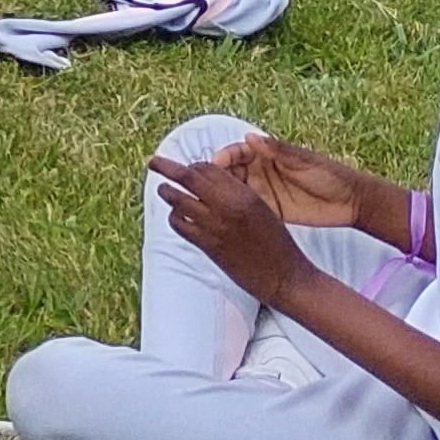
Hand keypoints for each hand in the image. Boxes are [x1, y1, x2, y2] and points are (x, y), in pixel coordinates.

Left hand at [154, 146, 309, 307]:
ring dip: (167, 193)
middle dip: (166, 166)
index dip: (194, 165)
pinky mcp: (208, 246)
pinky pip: (180, 225)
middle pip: (188, 177)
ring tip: (163, 190)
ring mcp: (215, 226)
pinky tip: (177, 217)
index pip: (208, 168)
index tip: (187, 166)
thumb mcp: (262, 209)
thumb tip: (210, 184)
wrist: (285, 277)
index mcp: (244, 194)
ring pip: (178, 200)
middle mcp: (227, 206)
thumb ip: (237, 194)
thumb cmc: (277, 243)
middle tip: (153, 162)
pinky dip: (174, 218)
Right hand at [225, 134, 380, 235]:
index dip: (224, 157)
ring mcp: (264, 192)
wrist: (353, 202)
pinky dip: (236, 212)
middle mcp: (261, 172)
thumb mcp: (304, 161)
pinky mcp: (270, 211)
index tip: (215, 165)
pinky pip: (248, 210)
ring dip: (222, 195)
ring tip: (211, 203)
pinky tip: (226, 217)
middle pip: (230, 172)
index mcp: (267, 155)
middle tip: (204, 187)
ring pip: (235, 191)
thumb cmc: (330, 174)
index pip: (237, 152)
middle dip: (216, 177)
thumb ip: (278, 151)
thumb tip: (249, 137)